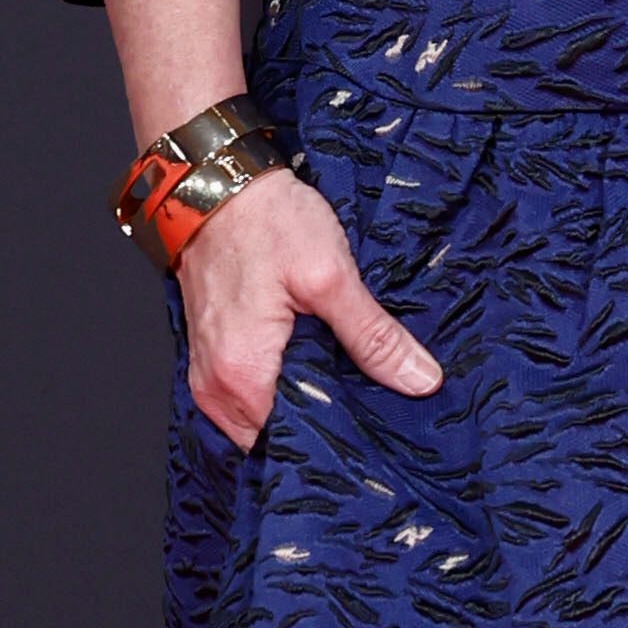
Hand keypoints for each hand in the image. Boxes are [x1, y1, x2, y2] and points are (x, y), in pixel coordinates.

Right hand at [172, 166, 440, 453]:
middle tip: (378, 415)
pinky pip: (250, 397)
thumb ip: (373, 336)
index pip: (294, 444)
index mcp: (242, 376)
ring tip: (353, 393)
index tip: (383, 438)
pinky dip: (285, 390)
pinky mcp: (213, 358)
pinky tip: (321, 372)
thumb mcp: (330, 276)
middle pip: (277, 438)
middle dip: (326, 428)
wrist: (215, 182)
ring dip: (305, 409)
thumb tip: (419, 380)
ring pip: (264, 420)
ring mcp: (208, 376)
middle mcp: (216, 389)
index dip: (340, 443)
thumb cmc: (264, 222)